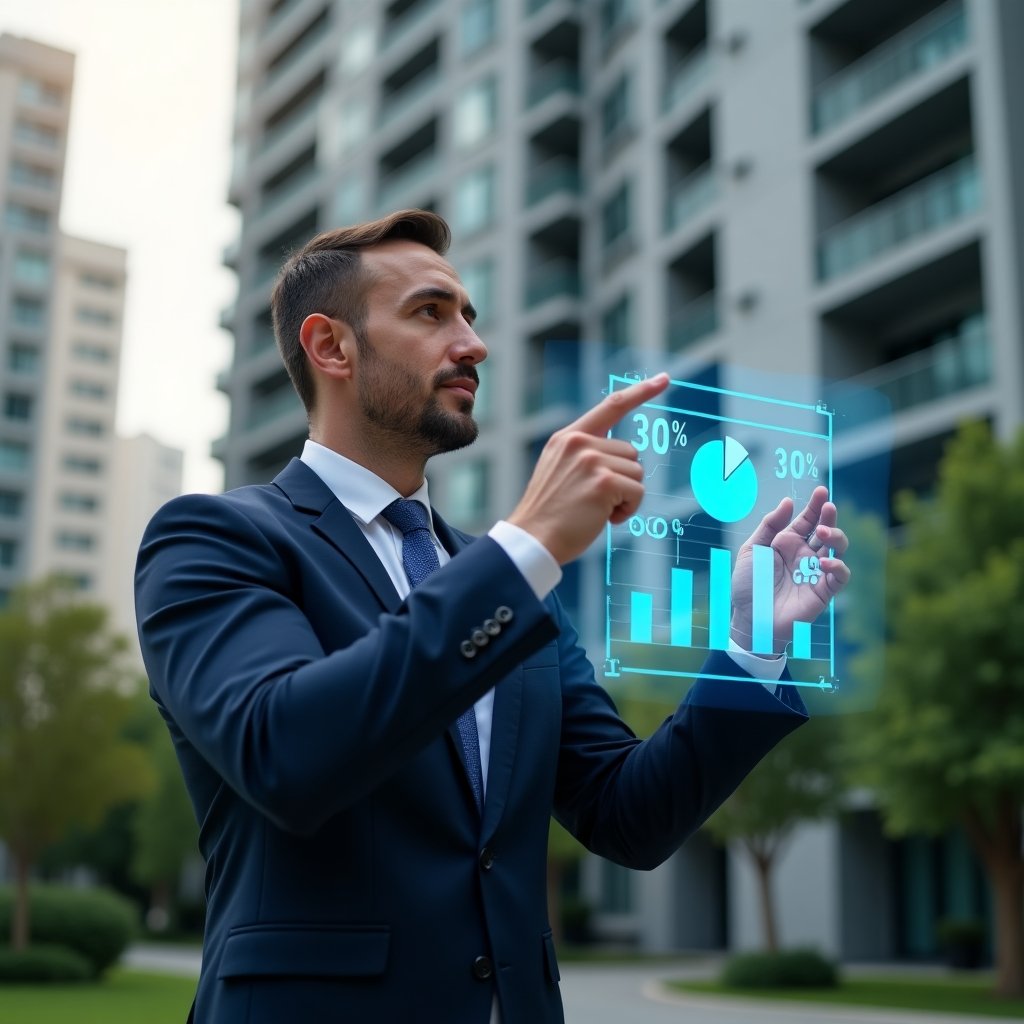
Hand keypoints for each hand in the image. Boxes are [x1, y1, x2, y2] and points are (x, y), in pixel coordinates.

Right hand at [508, 374, 669, 564]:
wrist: (532, 539)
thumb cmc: (550, 514)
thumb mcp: (560, 471)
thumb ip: (584, 455)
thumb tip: (624, 456)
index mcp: (568, 438)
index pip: (611, 406)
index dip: (641, 392)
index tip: (664, 379)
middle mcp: (579, 443)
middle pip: (631, 453)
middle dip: (622, 480)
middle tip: (594, 501)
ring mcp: (591, 460)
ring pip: (637, 473)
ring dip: (625, 497)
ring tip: (595, 510)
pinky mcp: (604, 481)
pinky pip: (637, 492)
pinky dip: (628, 510)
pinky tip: (604, 518)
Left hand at [729, 485, 850, 653]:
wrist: (749, 619)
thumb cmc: (748, 586)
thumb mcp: (752, 550)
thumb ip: (769, 526)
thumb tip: (788, 502)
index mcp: (788, 543)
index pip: (807, 520)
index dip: (816, 506)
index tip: (821, 491)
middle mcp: (804, 555)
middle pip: (826, 531)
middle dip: (830, 517)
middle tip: (828, 507)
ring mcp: (815, 573)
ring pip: (837, 550)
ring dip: (836, 538)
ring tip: (823, 534)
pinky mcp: (823, 591)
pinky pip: (840, 576)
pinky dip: (837, 566)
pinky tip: (823, 562)